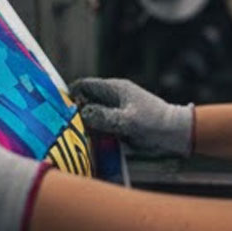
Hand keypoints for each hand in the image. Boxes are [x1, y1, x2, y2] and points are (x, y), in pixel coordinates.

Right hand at [70, 77, 194, 157]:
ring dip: (83, 125)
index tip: (56, 108)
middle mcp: (113, 97)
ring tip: (70, 138)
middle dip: (74, 112)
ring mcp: (116, 110)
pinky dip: (93, 133)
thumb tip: (82, 113)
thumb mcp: (128, 120)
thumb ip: (105, 117)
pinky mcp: (119, 124)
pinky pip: (100, 127)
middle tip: (60, 127)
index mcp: (115, 89)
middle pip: (85, 101)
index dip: (70, 94)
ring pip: (91, 115)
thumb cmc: (154, 122)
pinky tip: (86, 145)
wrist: (175, 133)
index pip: (85, 85)